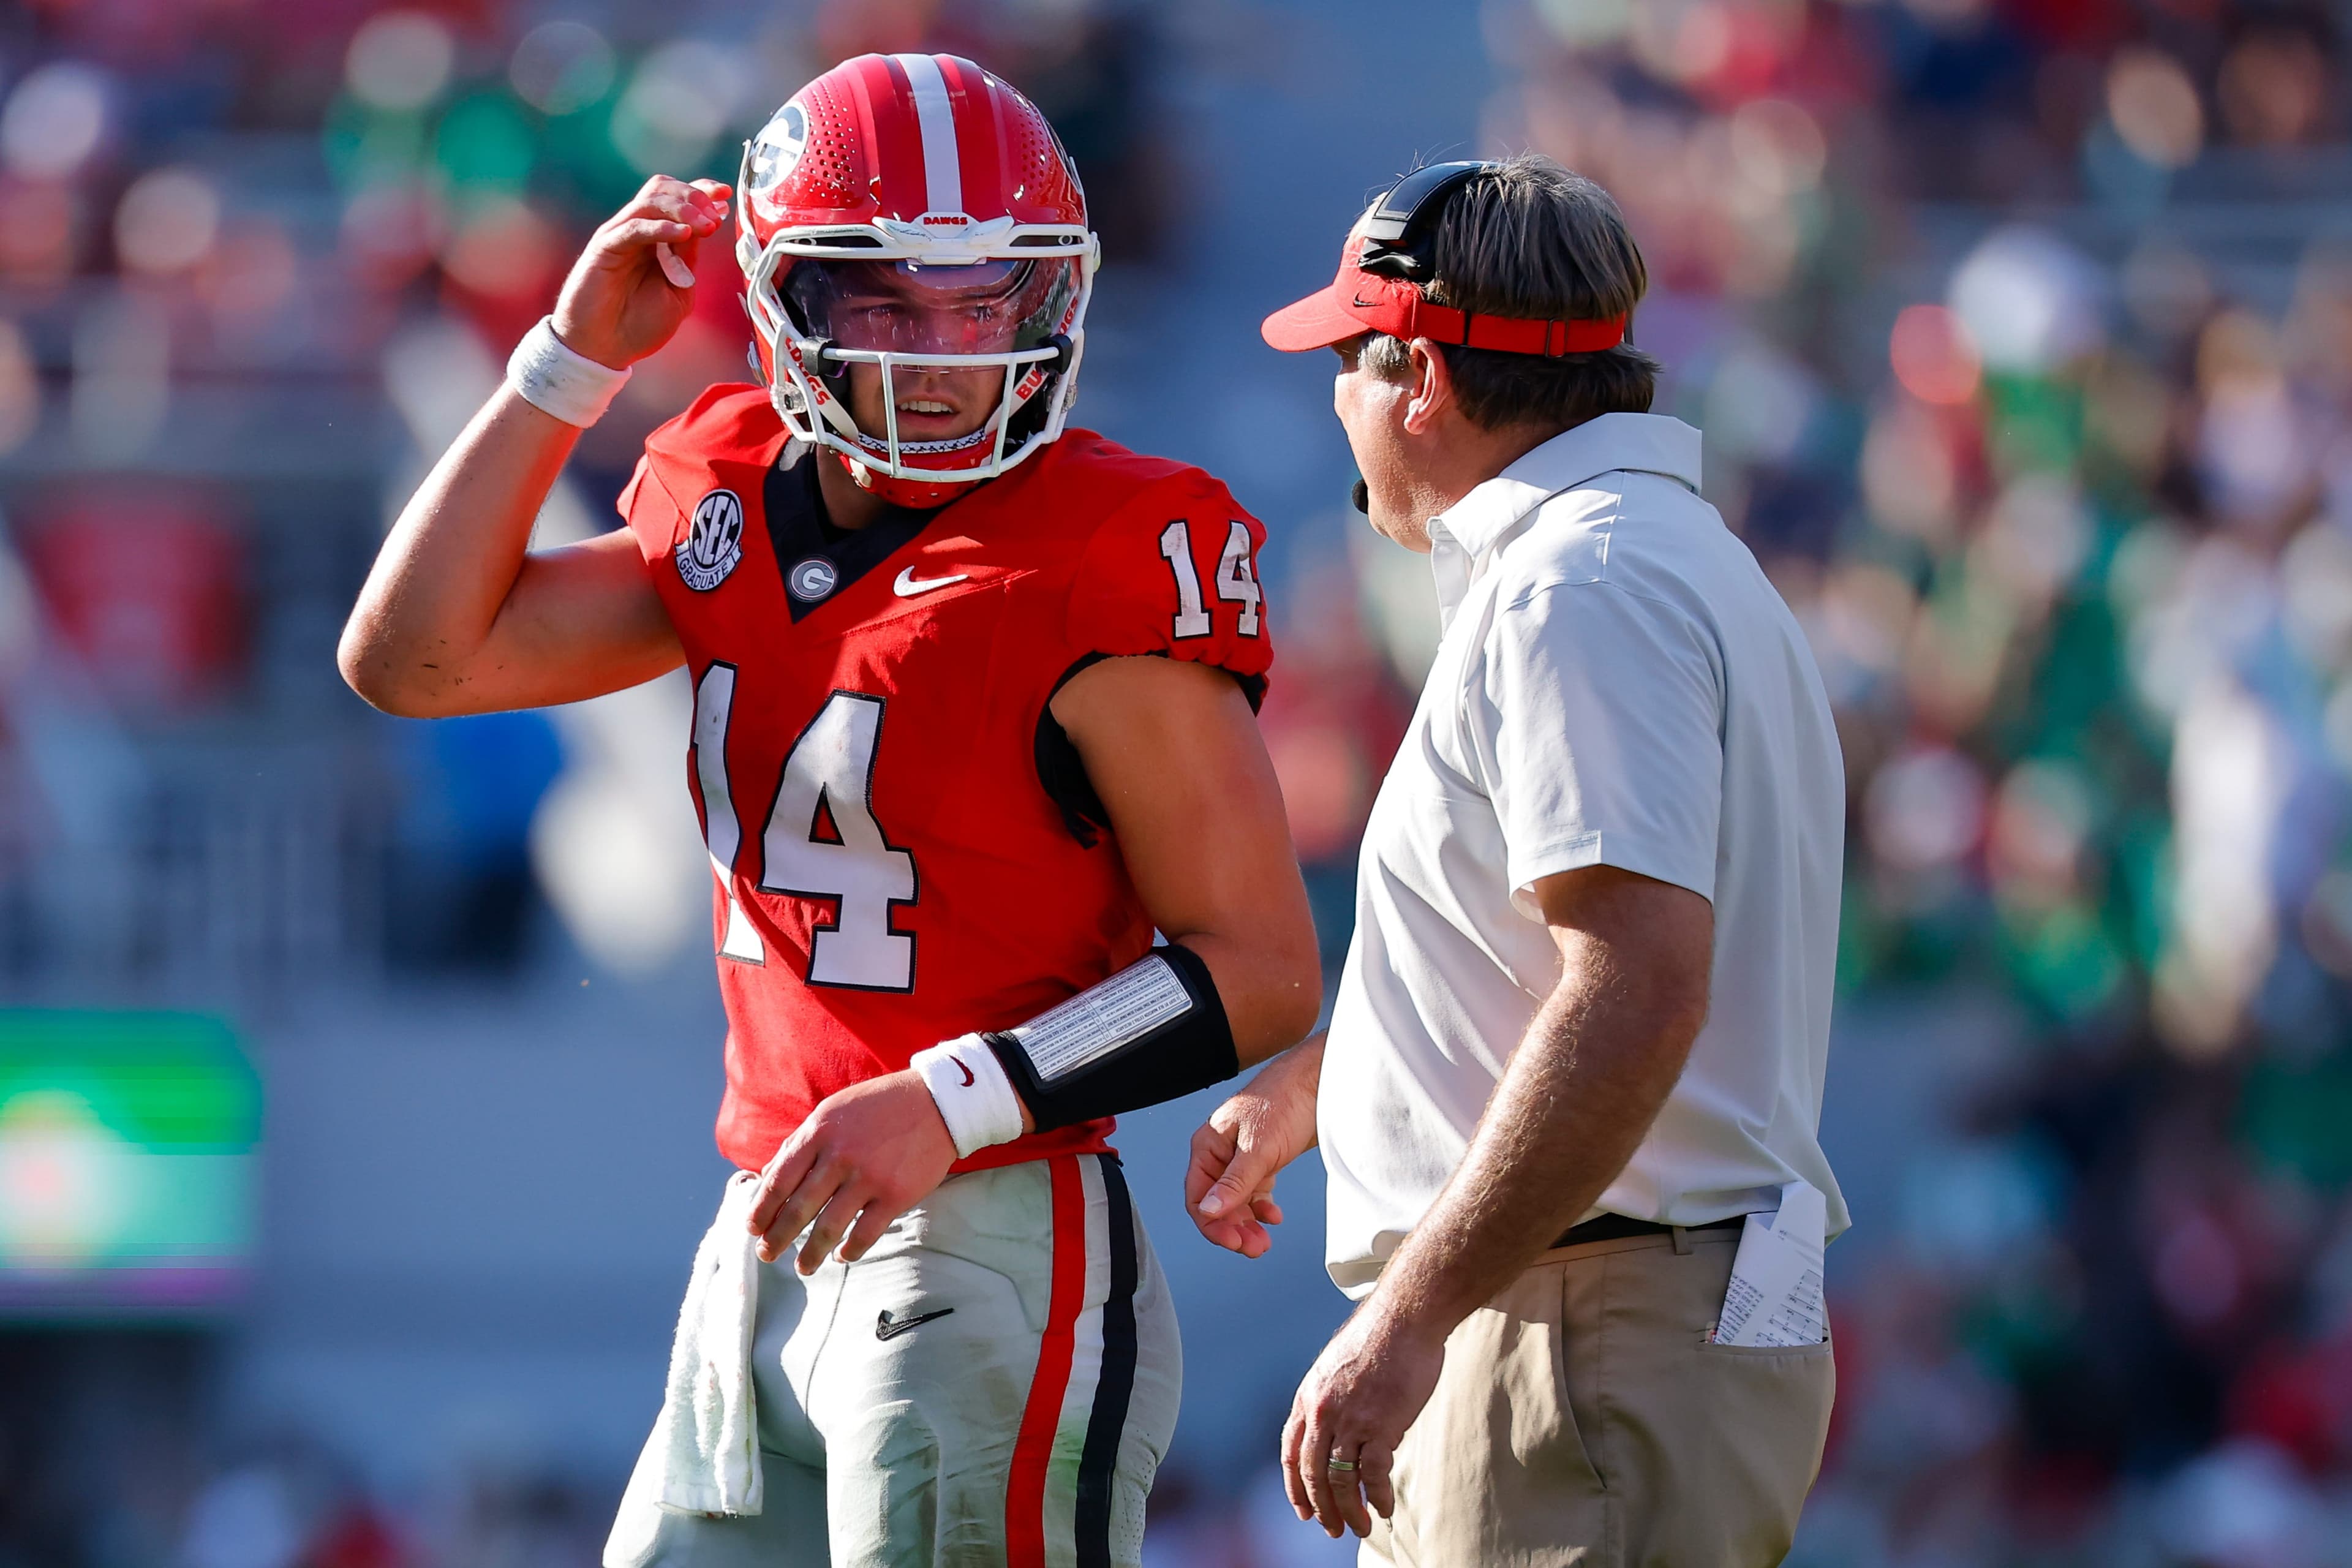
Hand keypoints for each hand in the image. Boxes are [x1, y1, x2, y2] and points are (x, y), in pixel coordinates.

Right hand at [550, 175, 731, 370]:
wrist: (604, 349)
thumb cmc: (638, 325)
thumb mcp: (678, 292)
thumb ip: (688, 260)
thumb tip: (705, 227)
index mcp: (658, 239)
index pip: (678, 200)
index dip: (702, 191)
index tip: (726, 194)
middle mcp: (638, 231)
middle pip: (663, 189)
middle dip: (694, 195)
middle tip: (714, 214)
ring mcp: (620, 235)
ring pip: (650, 201)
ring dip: (682, 208)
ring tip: (704, 225)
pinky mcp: (605, 247)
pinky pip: (634, 227)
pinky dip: (660, 227)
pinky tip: (683, 234)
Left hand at [746, 1071, 957, 1273]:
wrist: (938, 1102)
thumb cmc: (880, 1105)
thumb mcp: (833, 1111)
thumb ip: (801, 1142)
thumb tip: (768, 1175)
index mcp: (819, 1132)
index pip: (779, 1180)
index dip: (761, 1209)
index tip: (752, 1228)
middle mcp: (839, 1156)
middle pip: (798, 1208)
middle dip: (777, 1238)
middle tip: (766, 1254)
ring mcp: (868, 1177)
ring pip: (828, 1228)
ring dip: (810, 1254)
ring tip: (803, 1267)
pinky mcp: (895, 1195)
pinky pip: (865, 1234)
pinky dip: (849, 1251)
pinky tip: (841, 1256)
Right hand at [1186, 1045, 1319, 1256]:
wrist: (1318, 1083)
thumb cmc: (1285, 1102)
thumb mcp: (1258, 1148)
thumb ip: (1234, 1182)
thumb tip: (1209, 1211)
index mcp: (1208, 1146)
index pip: (1197, 1196)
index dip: (1212, 1224)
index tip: (1233, 1242)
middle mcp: (1220, 1153)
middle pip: (1216, 1203)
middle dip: (1233, 1228)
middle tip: (1254, 1248)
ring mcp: (1241, 1157)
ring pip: (1236, 1201)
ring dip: (1248, 1224)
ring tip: (1265, 1241)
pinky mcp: (1263, 1159)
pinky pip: (1254, 1192)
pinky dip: (1262, 1208)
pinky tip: (1274, 1216)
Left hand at [1282, 1303, 1445, 1538]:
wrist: (1404, 1317)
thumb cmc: (1377, 1338)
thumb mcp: (1335, 1367)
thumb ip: (1330, 1399)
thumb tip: (1334, 1429)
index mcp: (1308, 1397)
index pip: (1291, 1453)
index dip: (1295, 1487)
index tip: (1303, 1510)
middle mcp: (1323, 1412)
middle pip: (1313, 1474)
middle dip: (1322, 1508)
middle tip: (1333, 1529)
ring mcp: (1351, 1420)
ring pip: (1341, 1481)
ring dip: (1351, 1510)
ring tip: (1361, 1526)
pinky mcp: (1381, 1426)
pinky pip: (1374, 1475)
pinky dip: (1378, 1496)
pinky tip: (1384, 1507)